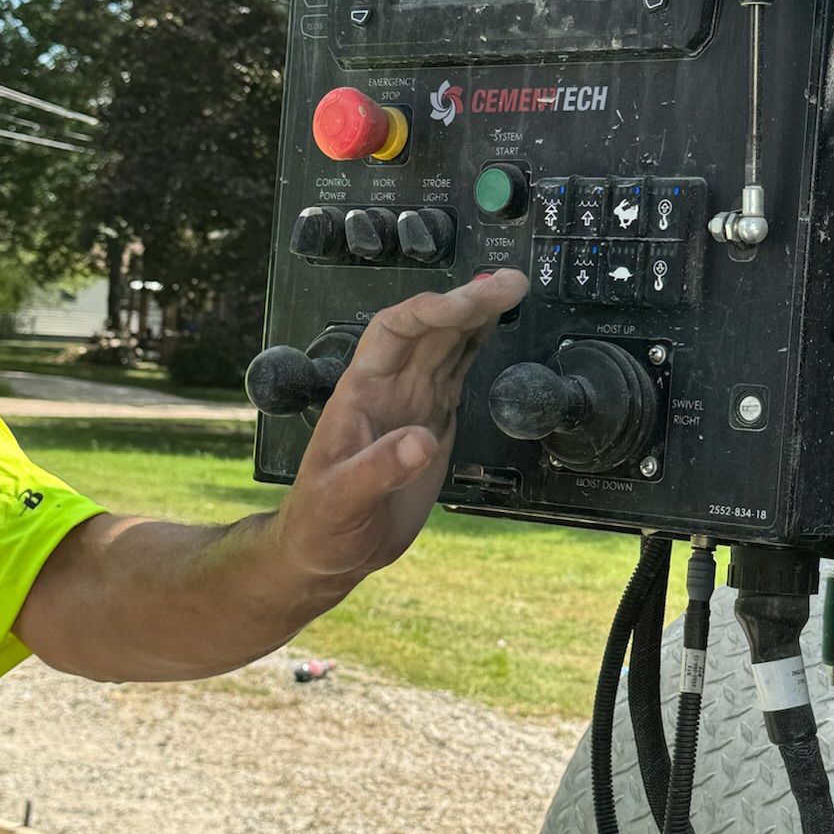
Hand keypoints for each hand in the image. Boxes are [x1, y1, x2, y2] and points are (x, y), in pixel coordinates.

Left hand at [272, 270, 526, 599]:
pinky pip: (457, 369)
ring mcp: (411, 400)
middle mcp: (387, 387)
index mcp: (359, 392)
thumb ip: (378, 469)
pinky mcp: (432, 418)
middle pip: (429, 326)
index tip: (471, 303)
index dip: (433, 311)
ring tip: (512, 289)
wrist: (328, 550)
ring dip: (477, 313)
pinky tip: (495, 326)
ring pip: (447, 341)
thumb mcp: (341, 500)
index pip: (394, 330)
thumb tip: (420, 441)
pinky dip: (478, 343)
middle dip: (468, 300)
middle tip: (510, 283)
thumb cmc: (321, 524)